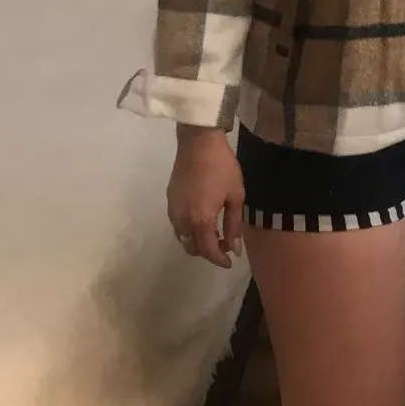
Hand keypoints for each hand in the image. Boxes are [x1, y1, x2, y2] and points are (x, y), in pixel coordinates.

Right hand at [168, 127, 243, 266]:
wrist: (198, 143)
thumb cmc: (222, 168)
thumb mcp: (235, 196)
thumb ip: (234, 225)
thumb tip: (234, 248)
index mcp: (200, 221)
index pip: (208, 251)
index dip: (219, 260)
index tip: (230, 262)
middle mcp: (183, 220)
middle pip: (192, 248)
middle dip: (209, 251)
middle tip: (226, 243)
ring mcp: (173, 211)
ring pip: (183, 238)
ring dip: (197, 241)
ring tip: (214, 232)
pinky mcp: (169, 201)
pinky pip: (177, 225)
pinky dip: (189, 230)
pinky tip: (201, 220)